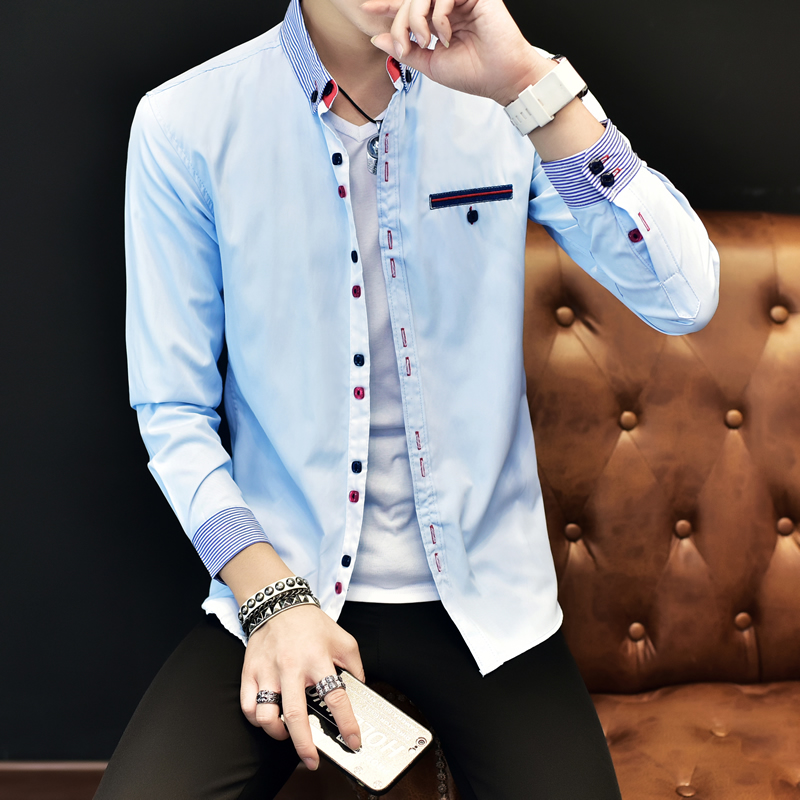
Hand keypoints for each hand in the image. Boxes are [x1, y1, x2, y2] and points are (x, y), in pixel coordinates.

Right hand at [239, 603, 364, 770]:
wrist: (278, 603)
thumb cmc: (311, 623)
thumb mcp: (343, 639)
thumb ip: (354, 666)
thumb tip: (361, 690)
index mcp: (318, 659)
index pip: (336, 698)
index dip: (347, 724)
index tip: (353, 740)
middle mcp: (292, 668)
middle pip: (296, 715)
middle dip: (305, 745)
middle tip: (312, 760)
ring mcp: (268, 671)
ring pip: (266, 715)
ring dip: (277, 733)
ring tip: (287, 734)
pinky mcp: (250, 672)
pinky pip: (248, 706)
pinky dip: (256, 720)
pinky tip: (269, 718)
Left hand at [361, 0, 552, 105]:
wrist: (502, 79)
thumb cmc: (474, 74)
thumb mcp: (431, 65)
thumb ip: (405, 51)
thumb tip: (376, 39)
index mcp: (441, 22)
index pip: (410, 8)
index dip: (388, 7)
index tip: (368, 9)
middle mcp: (451, 8)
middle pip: (412, 1)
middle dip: (401, 23)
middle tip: (406, 46)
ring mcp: (463, 0)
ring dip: (416, 18)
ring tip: (425, 41)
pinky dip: (438, 16)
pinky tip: (445, 35)